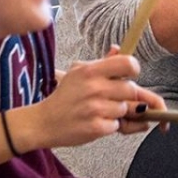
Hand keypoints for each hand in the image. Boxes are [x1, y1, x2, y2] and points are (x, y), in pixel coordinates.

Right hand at [35, 49, 157, 146]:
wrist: (43, 122)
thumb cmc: (64, 96)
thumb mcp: (78, 72)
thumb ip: (103, 62)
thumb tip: (118, 49)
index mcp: (90, 70)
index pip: (128, 63)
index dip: (133, 69)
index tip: (130, 75)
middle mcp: (94, 87)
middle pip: (131, 89)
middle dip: (125, 96)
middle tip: (112, 98)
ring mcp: (95, 108)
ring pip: (125, 109)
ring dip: (117, 112)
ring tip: (100, 111)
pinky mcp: (95, 127)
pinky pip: (117, 125)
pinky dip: (109, 125)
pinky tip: (95, 121)